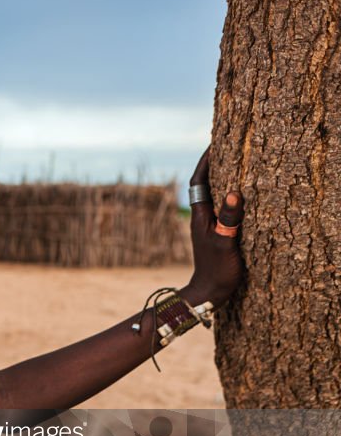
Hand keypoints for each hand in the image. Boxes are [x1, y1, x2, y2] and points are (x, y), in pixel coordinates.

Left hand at [183, 147, 244, 307]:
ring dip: (219, 177)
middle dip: (212, 164)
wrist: (208, 292)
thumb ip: (228, 219)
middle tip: (223, 145)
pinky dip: (225, 194)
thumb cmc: (216, 269)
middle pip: (203, 184)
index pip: (199, 180)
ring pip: (211, 194)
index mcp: (200, 215)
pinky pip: (218, 206)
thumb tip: (232, 192)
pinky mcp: (215, 233)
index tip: (214, 142)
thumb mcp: (225, 242)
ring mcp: (206, 225)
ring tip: (231, 162)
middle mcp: (201, 217)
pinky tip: (235, 194)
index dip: (205, 161)